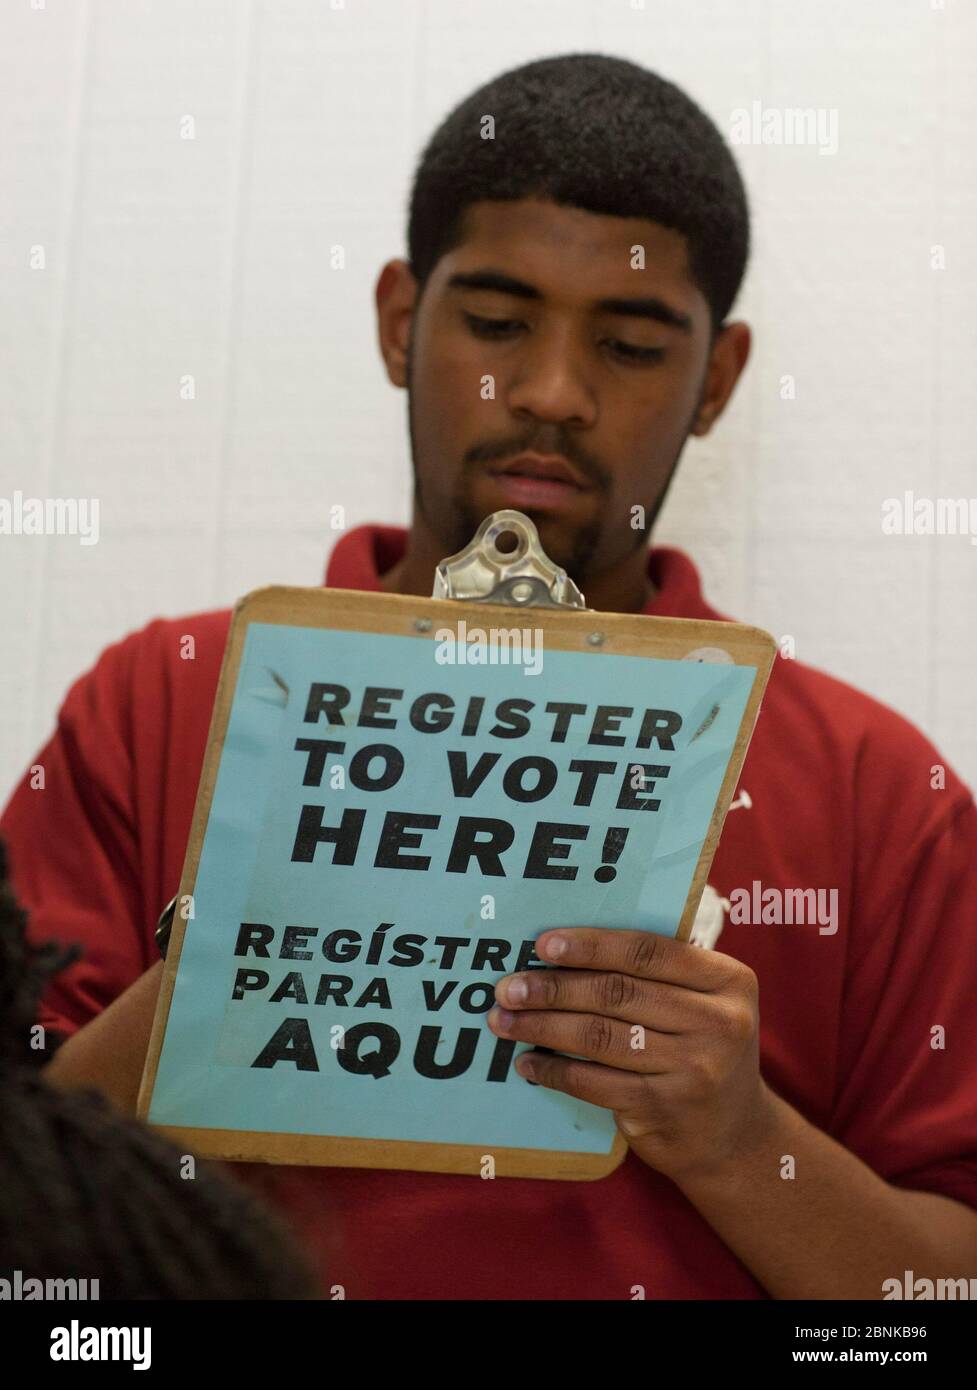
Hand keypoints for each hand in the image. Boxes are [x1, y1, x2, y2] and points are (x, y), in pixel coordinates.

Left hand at [486, 926, 775, 1184]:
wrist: (735, 1138)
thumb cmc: (704, 1051)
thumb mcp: (704, 1003)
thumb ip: (658, 973)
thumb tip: (566, 949)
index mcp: (728, 981)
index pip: (648, 952)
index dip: (591, 946)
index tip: (543, 945)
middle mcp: (718, 1023)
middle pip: (616, 993)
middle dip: (553, 988)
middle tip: (508, 987)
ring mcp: (692, 1069)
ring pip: (599, 1036)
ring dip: (542, 1026)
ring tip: (504, 1020)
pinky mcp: (662, 1109)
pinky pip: (593, 1082)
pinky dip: (553, 1069)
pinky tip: (527, 1061)